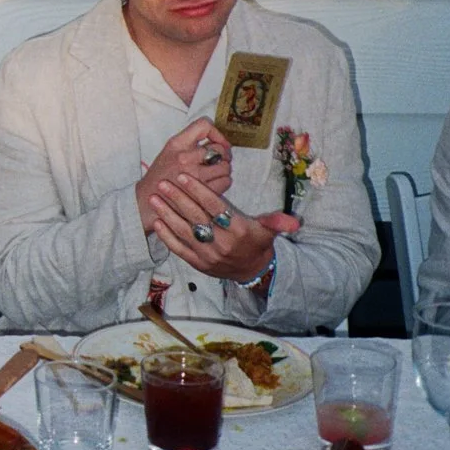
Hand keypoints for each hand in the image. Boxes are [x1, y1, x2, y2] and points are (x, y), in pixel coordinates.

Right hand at [134, 117, 232, 226]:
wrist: (148, 201)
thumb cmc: (160, 176)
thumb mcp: (169, 152)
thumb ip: (190, 143)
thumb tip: (219, 143)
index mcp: (176, 144)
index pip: (204, 125)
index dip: (216, 133)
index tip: (217, 143)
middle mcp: (185, 158)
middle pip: (220, 149)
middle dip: (223, 155)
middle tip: (217, 161)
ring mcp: (194, 175)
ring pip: (226, 166)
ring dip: (223, 170)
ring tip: (214, 173)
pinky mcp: (201, 192)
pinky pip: (225, 182)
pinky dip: (223, 182)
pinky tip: (213, 184)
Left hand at [147, 170, 299, 283]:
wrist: (251, 272)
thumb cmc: (256, 243)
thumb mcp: (268, 231)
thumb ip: (276, 222)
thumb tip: (295, 221)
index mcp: (239, 231)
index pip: (215, 208)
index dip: (199, 191)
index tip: (184, 176)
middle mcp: (222, 244)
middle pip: (196, 217)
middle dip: (178, 199)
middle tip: (163, 182)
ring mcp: (208, 255)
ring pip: (184, 232)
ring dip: (167, 214)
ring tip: (154, 197)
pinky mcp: (197, 264)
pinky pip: (179, 249)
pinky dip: (167, 236)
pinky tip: (157, 221)